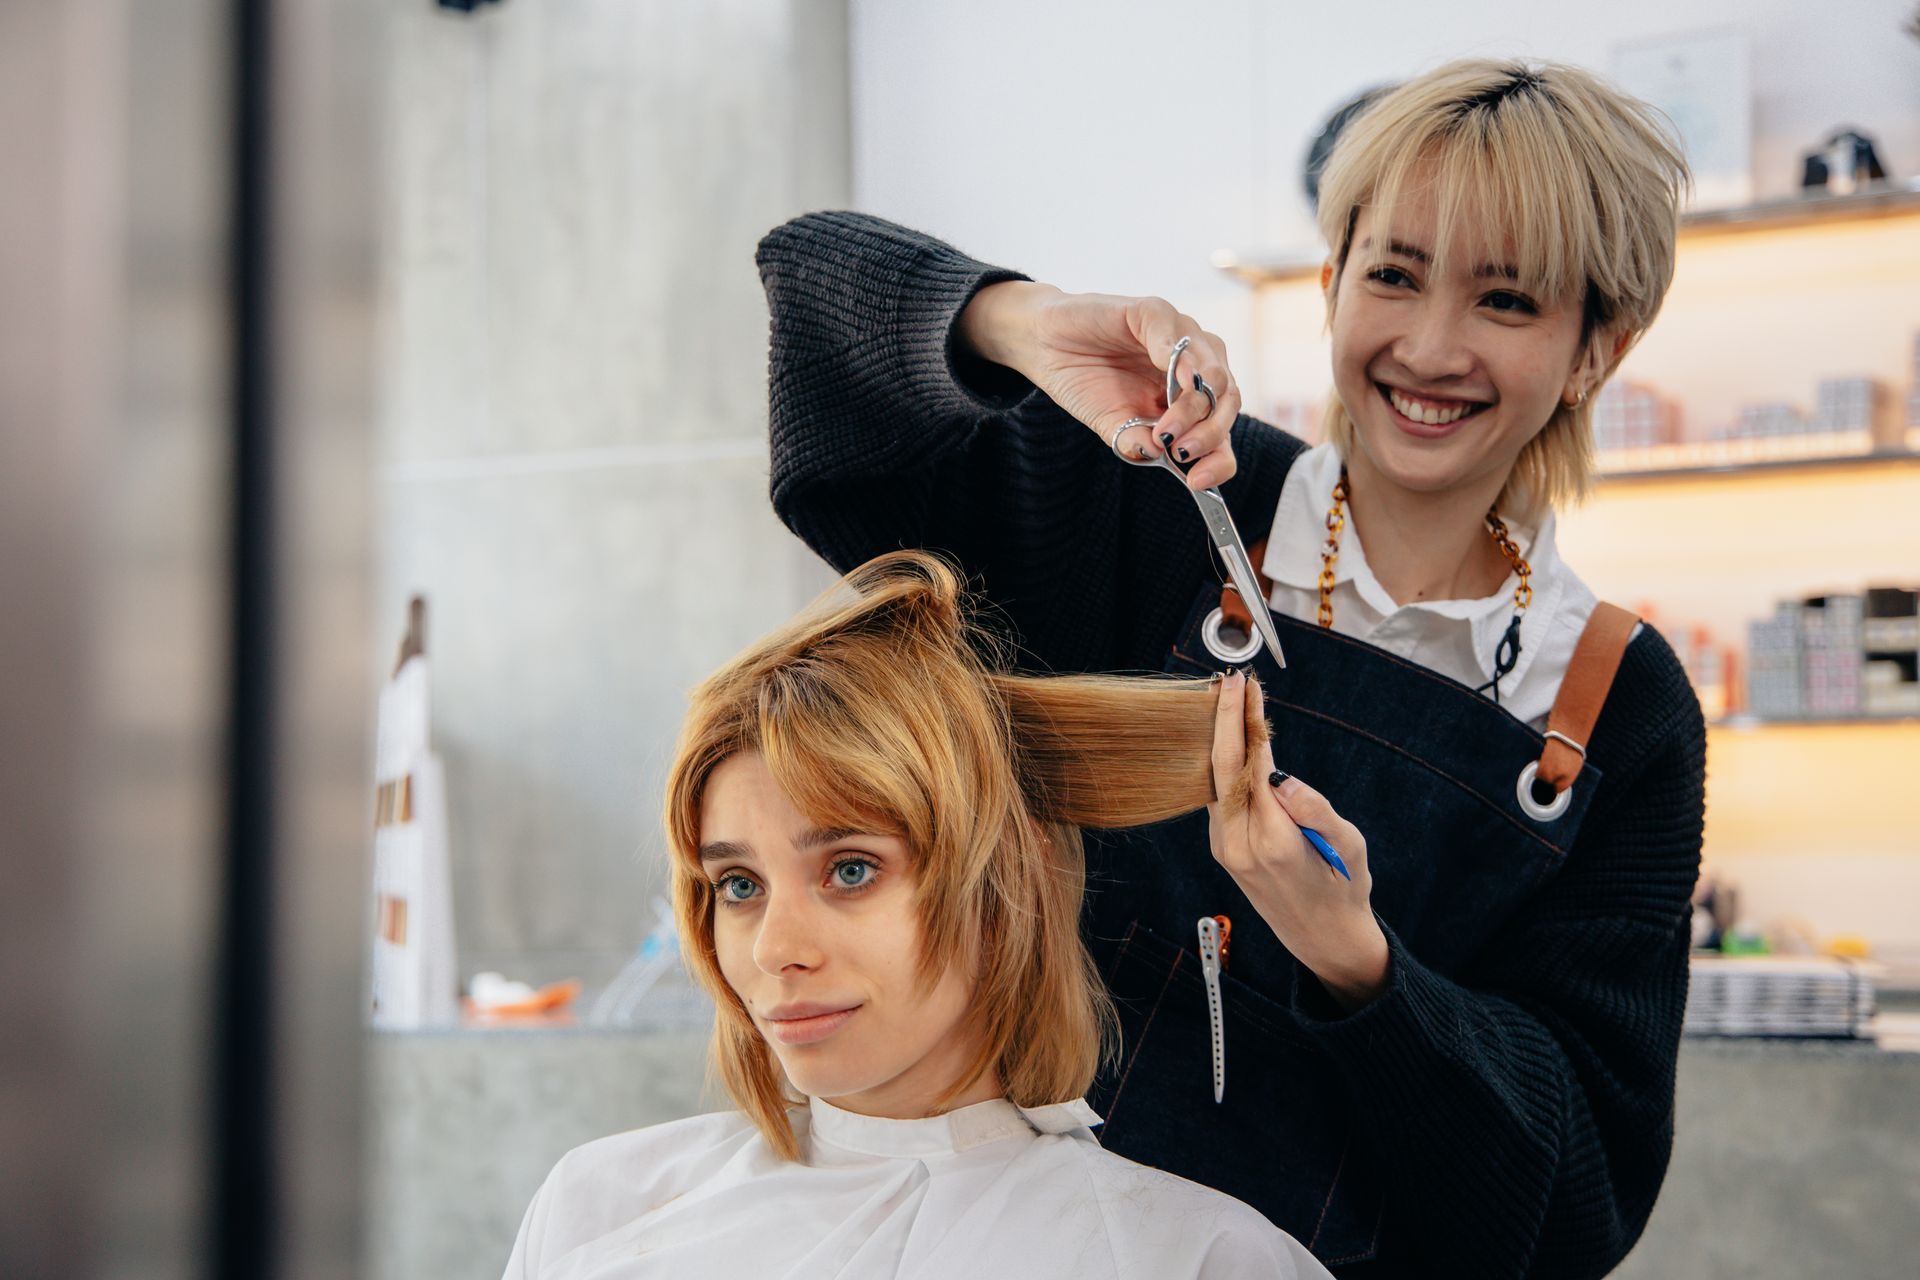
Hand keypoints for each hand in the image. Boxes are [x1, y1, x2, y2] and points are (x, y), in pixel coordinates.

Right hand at [960, 281, 1241, 489]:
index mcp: (1190, 396)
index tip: (1198, 480)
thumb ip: (1136, 440)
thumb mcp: (1110, 423)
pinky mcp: (1155, 312)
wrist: (1043, 345)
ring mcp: (1180, 337)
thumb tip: (1160, 457)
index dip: (1220, 457)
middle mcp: (1196, 365)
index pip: (1222, 427)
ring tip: (1166, 430)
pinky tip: (1166, 377)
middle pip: (1227, 400)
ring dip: (1192, 405)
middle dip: (1209, 433)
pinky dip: (1176, 359)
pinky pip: (1175, 335)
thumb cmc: (1084, 382)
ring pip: (1212, 371)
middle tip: (1181, 453)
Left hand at [1207, 670, 1388, 1010]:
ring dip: (1219, 739)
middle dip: (1223, 720)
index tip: (1250, 687)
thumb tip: (1282, 775)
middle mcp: (1239, 845)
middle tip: (1229, 680)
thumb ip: (1316, 810)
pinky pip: (1218, 797)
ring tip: (1225, 698)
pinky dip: (1222, 764)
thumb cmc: (1344, 888)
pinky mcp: (1225, 849)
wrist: (1324, 937)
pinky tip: (1229, 740)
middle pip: (1222, 769)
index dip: (1250, 722)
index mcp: (1272, 842)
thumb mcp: (1347, 846)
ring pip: (1215, 782)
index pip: (1254, 766)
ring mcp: (1226, 849)